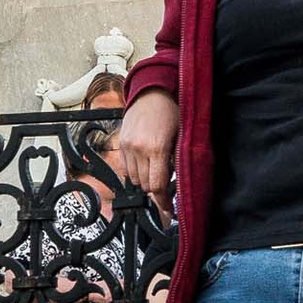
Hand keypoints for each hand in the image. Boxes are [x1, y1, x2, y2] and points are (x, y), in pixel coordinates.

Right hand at [107, 88, 179, 209]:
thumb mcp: (181, 137)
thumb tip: (177, 185)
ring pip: (135, 179)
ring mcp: (127, 147)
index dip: (163, 202)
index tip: (168, 210)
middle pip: (146, 186)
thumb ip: (177, 161)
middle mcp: (139, 149)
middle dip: (157, 190)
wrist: (151, 92)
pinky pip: (126, 169)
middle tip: (167, 186)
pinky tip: (145, 164)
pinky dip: (136, 172)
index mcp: (157, 148)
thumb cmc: (171, 112)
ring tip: (157, 170)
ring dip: (146, 180)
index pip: (157, 186)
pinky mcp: (121, 144)